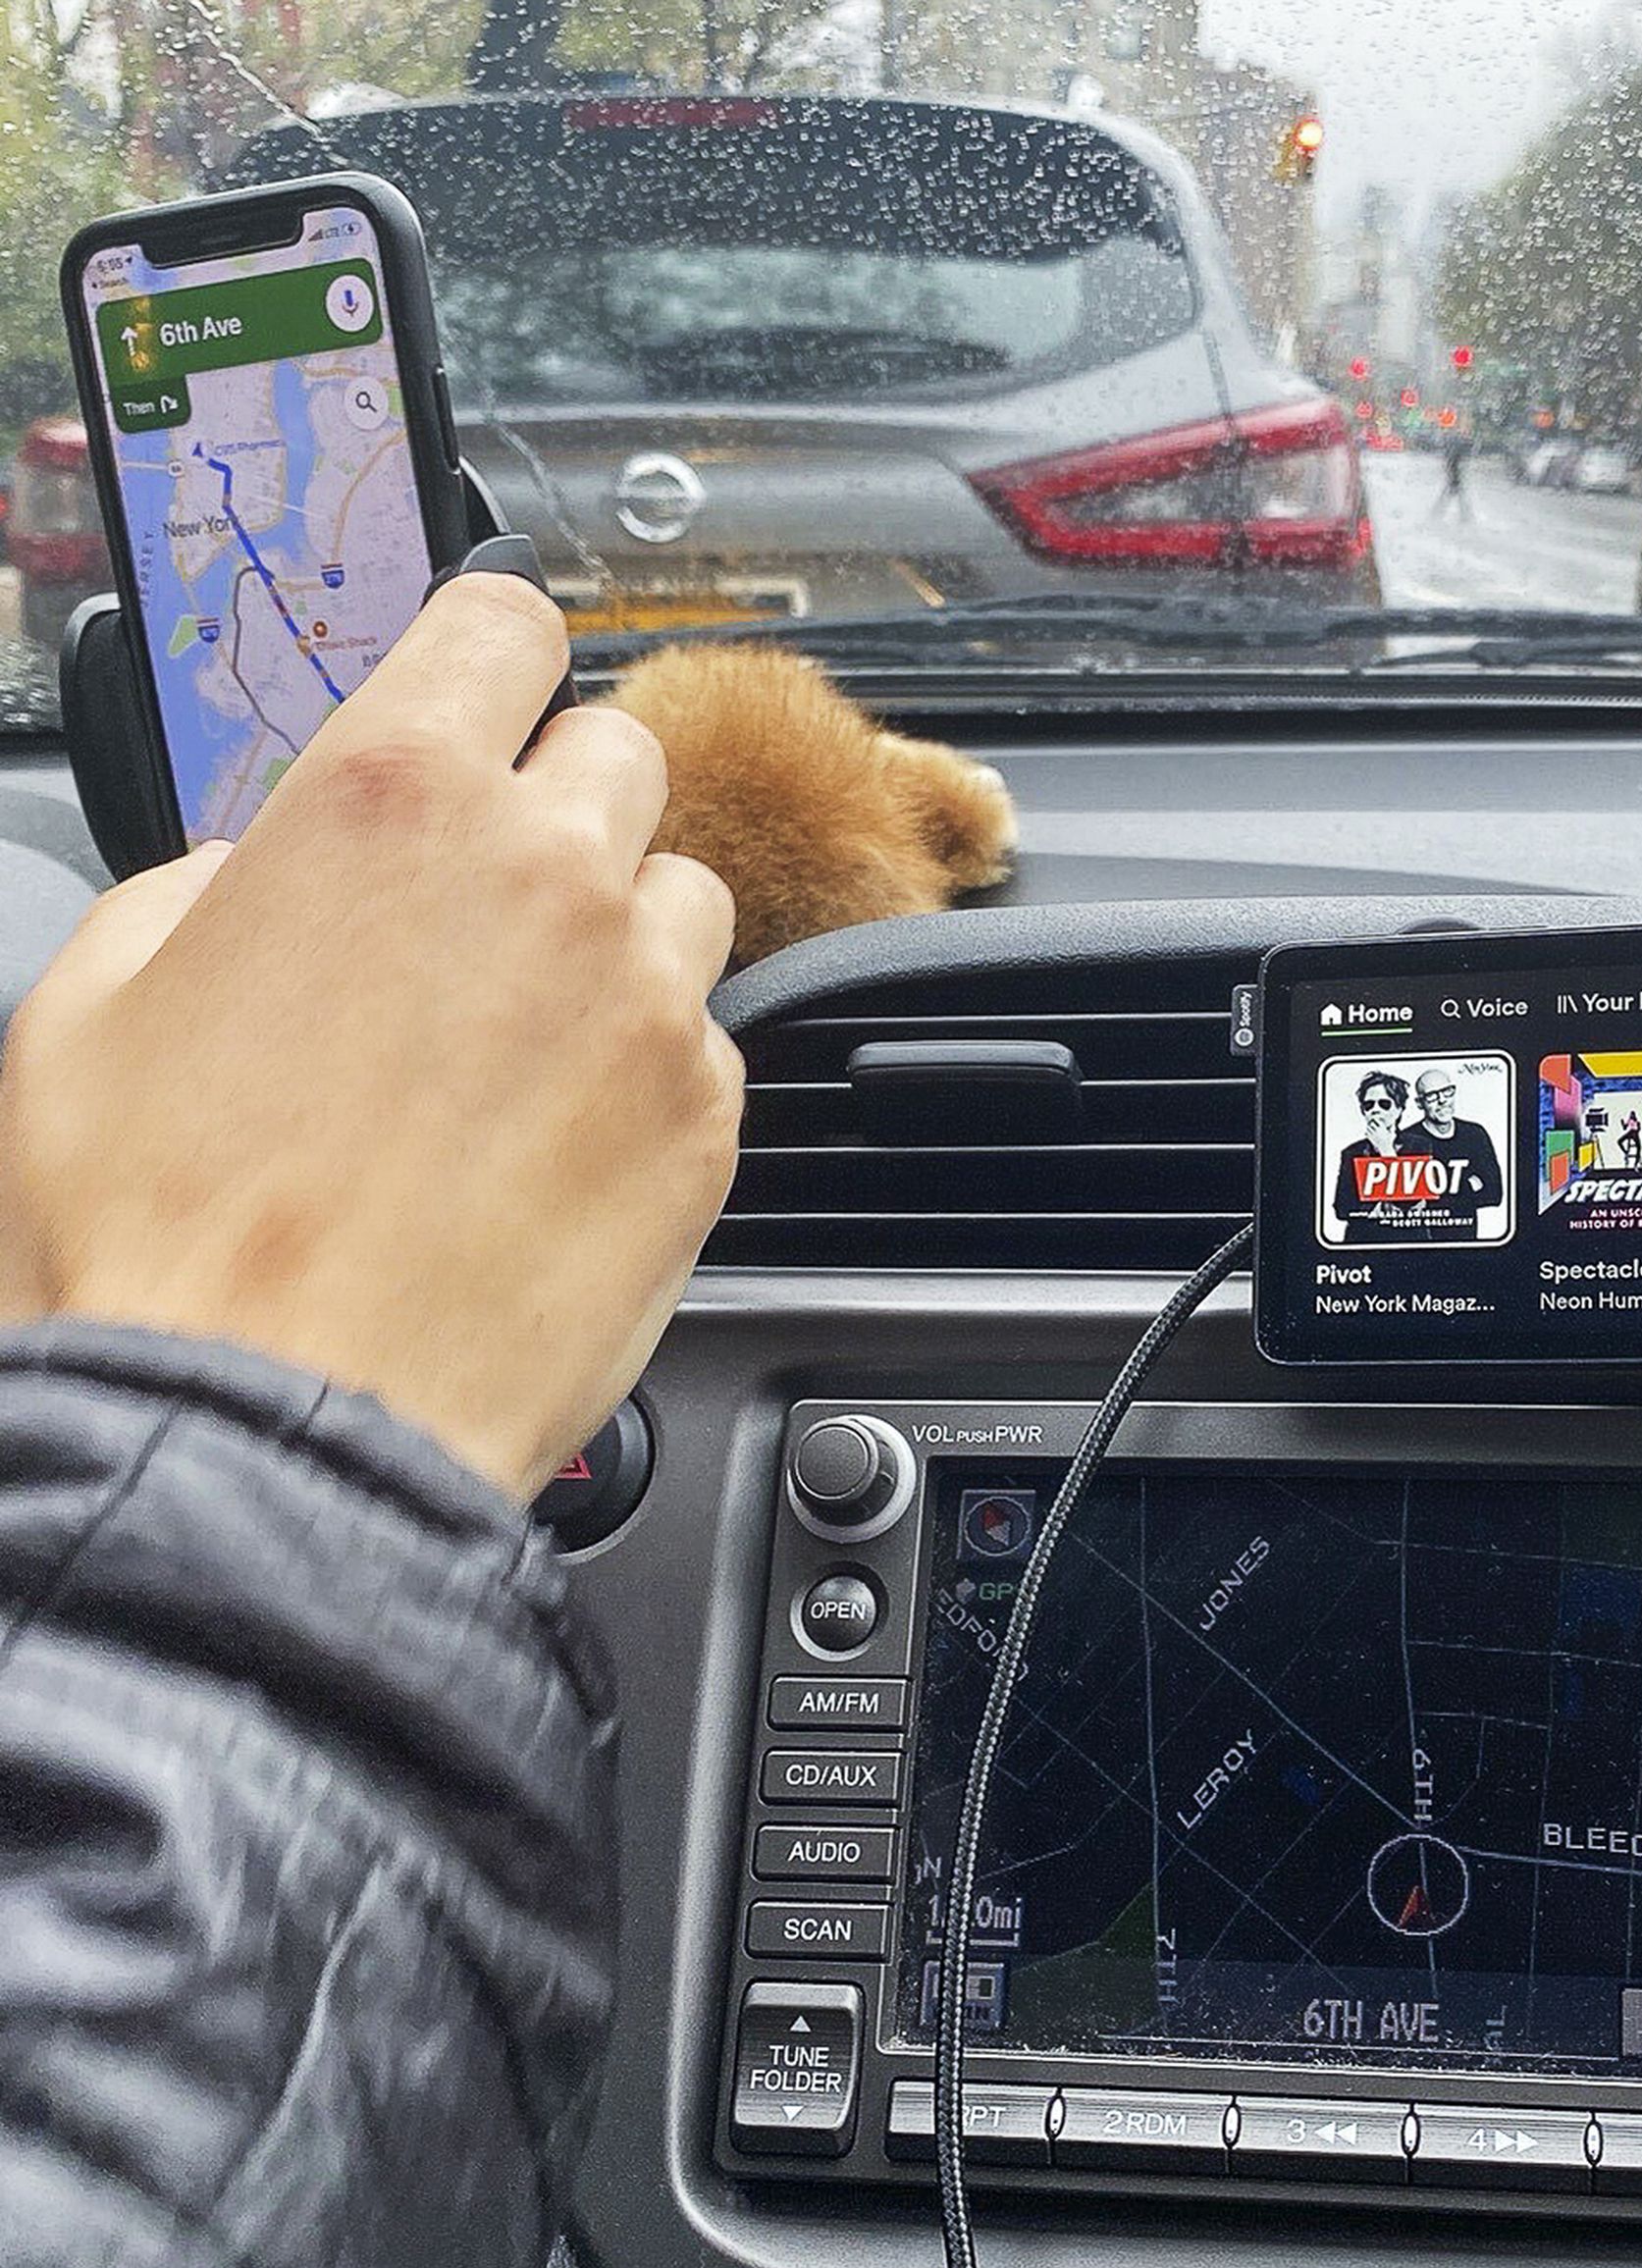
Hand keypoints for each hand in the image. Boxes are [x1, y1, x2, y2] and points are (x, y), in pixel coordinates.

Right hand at [0, 573, 741, 1497]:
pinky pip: (708, 1038)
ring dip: (620, 935)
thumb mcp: (95, 1007)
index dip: (494, 649)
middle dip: (558, 807)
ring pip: (683, 895)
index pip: (503, 624)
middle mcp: (545, 876)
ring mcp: (646, 998)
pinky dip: (652, 1065)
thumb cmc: (171, 1240)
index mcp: (388, 803)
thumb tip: (266, 871)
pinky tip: (559, 1143)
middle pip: (616, 754)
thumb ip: (207, 885)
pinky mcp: (707, 1118)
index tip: (491, 687)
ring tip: (524, 1041)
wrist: (281, 1430)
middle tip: (487, 904)